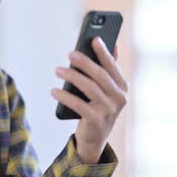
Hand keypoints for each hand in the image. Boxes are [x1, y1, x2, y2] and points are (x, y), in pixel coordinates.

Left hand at [51, 37, 127, 163]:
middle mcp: (119, 98)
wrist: (95, 138)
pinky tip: (54, 91)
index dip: (103, 52)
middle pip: (100, 75)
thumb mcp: (106, 90)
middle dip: (85, 62)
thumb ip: (108, 70)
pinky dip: (64, 96)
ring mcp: (108, 110)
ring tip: (57, 70)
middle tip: (70, 53)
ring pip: (88, 88)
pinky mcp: (96, 121)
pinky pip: (78, 104)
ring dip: (71, 76)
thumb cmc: (98, 107)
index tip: (94, 38)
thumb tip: (113, 45)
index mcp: (122, 87)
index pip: (112, 66)